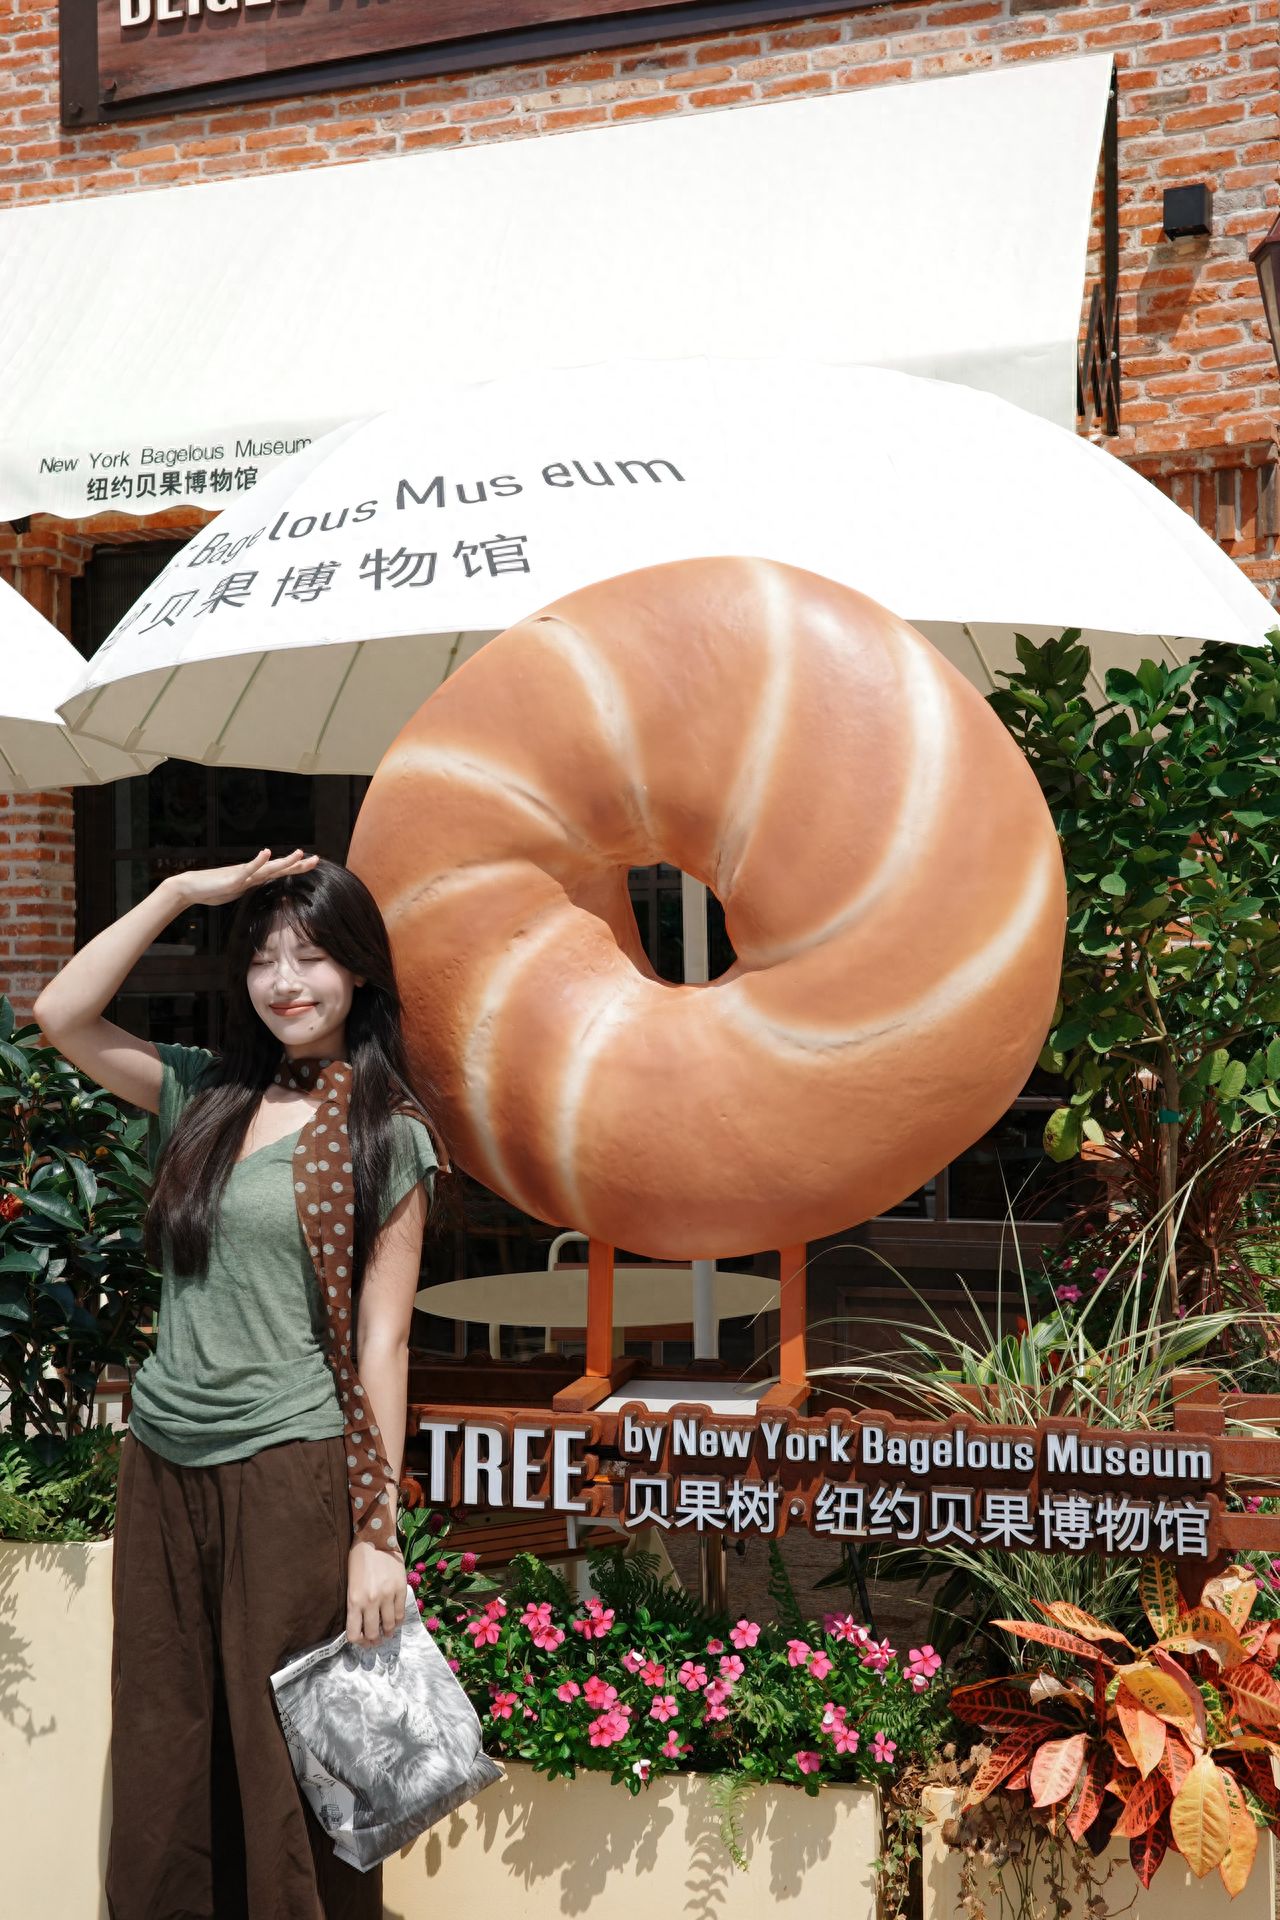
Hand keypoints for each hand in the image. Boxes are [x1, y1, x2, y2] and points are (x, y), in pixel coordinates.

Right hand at [163, 847, 319, 910]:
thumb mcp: (236, 891)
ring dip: (284, 861)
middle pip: (279, 869)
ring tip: (300, 853)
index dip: (295, 869)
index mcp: (253, 878)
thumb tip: (260, 887)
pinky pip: (247, 869)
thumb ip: (248, 887)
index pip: (279, 873)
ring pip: (267, 868)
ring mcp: (242, 875)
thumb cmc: (212, 889)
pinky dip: (258, 861)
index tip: (311, 864)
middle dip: (298, 865)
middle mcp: (251, 874)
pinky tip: (266, 853)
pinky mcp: (232, 878)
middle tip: (317, 859)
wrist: (190, 888)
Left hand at [345, 1539, 406, 1647]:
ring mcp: (387, 1596)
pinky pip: (401, 1613)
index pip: (354, 1634)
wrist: (375, 1538)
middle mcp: (370, 1602)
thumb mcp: (350, 1584)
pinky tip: (395, 1620)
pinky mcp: (401, 1589)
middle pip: (372, 1634)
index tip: (361, 1640)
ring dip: (388, 1633)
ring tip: (387, 1632)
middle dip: (373, 1641)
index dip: (358, 1642)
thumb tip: (361, 1623)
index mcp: (354, 1601)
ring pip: (389, 1626)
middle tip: (375, 1641)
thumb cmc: (358, 1560)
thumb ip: (355, 1604)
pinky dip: (398, 1621)